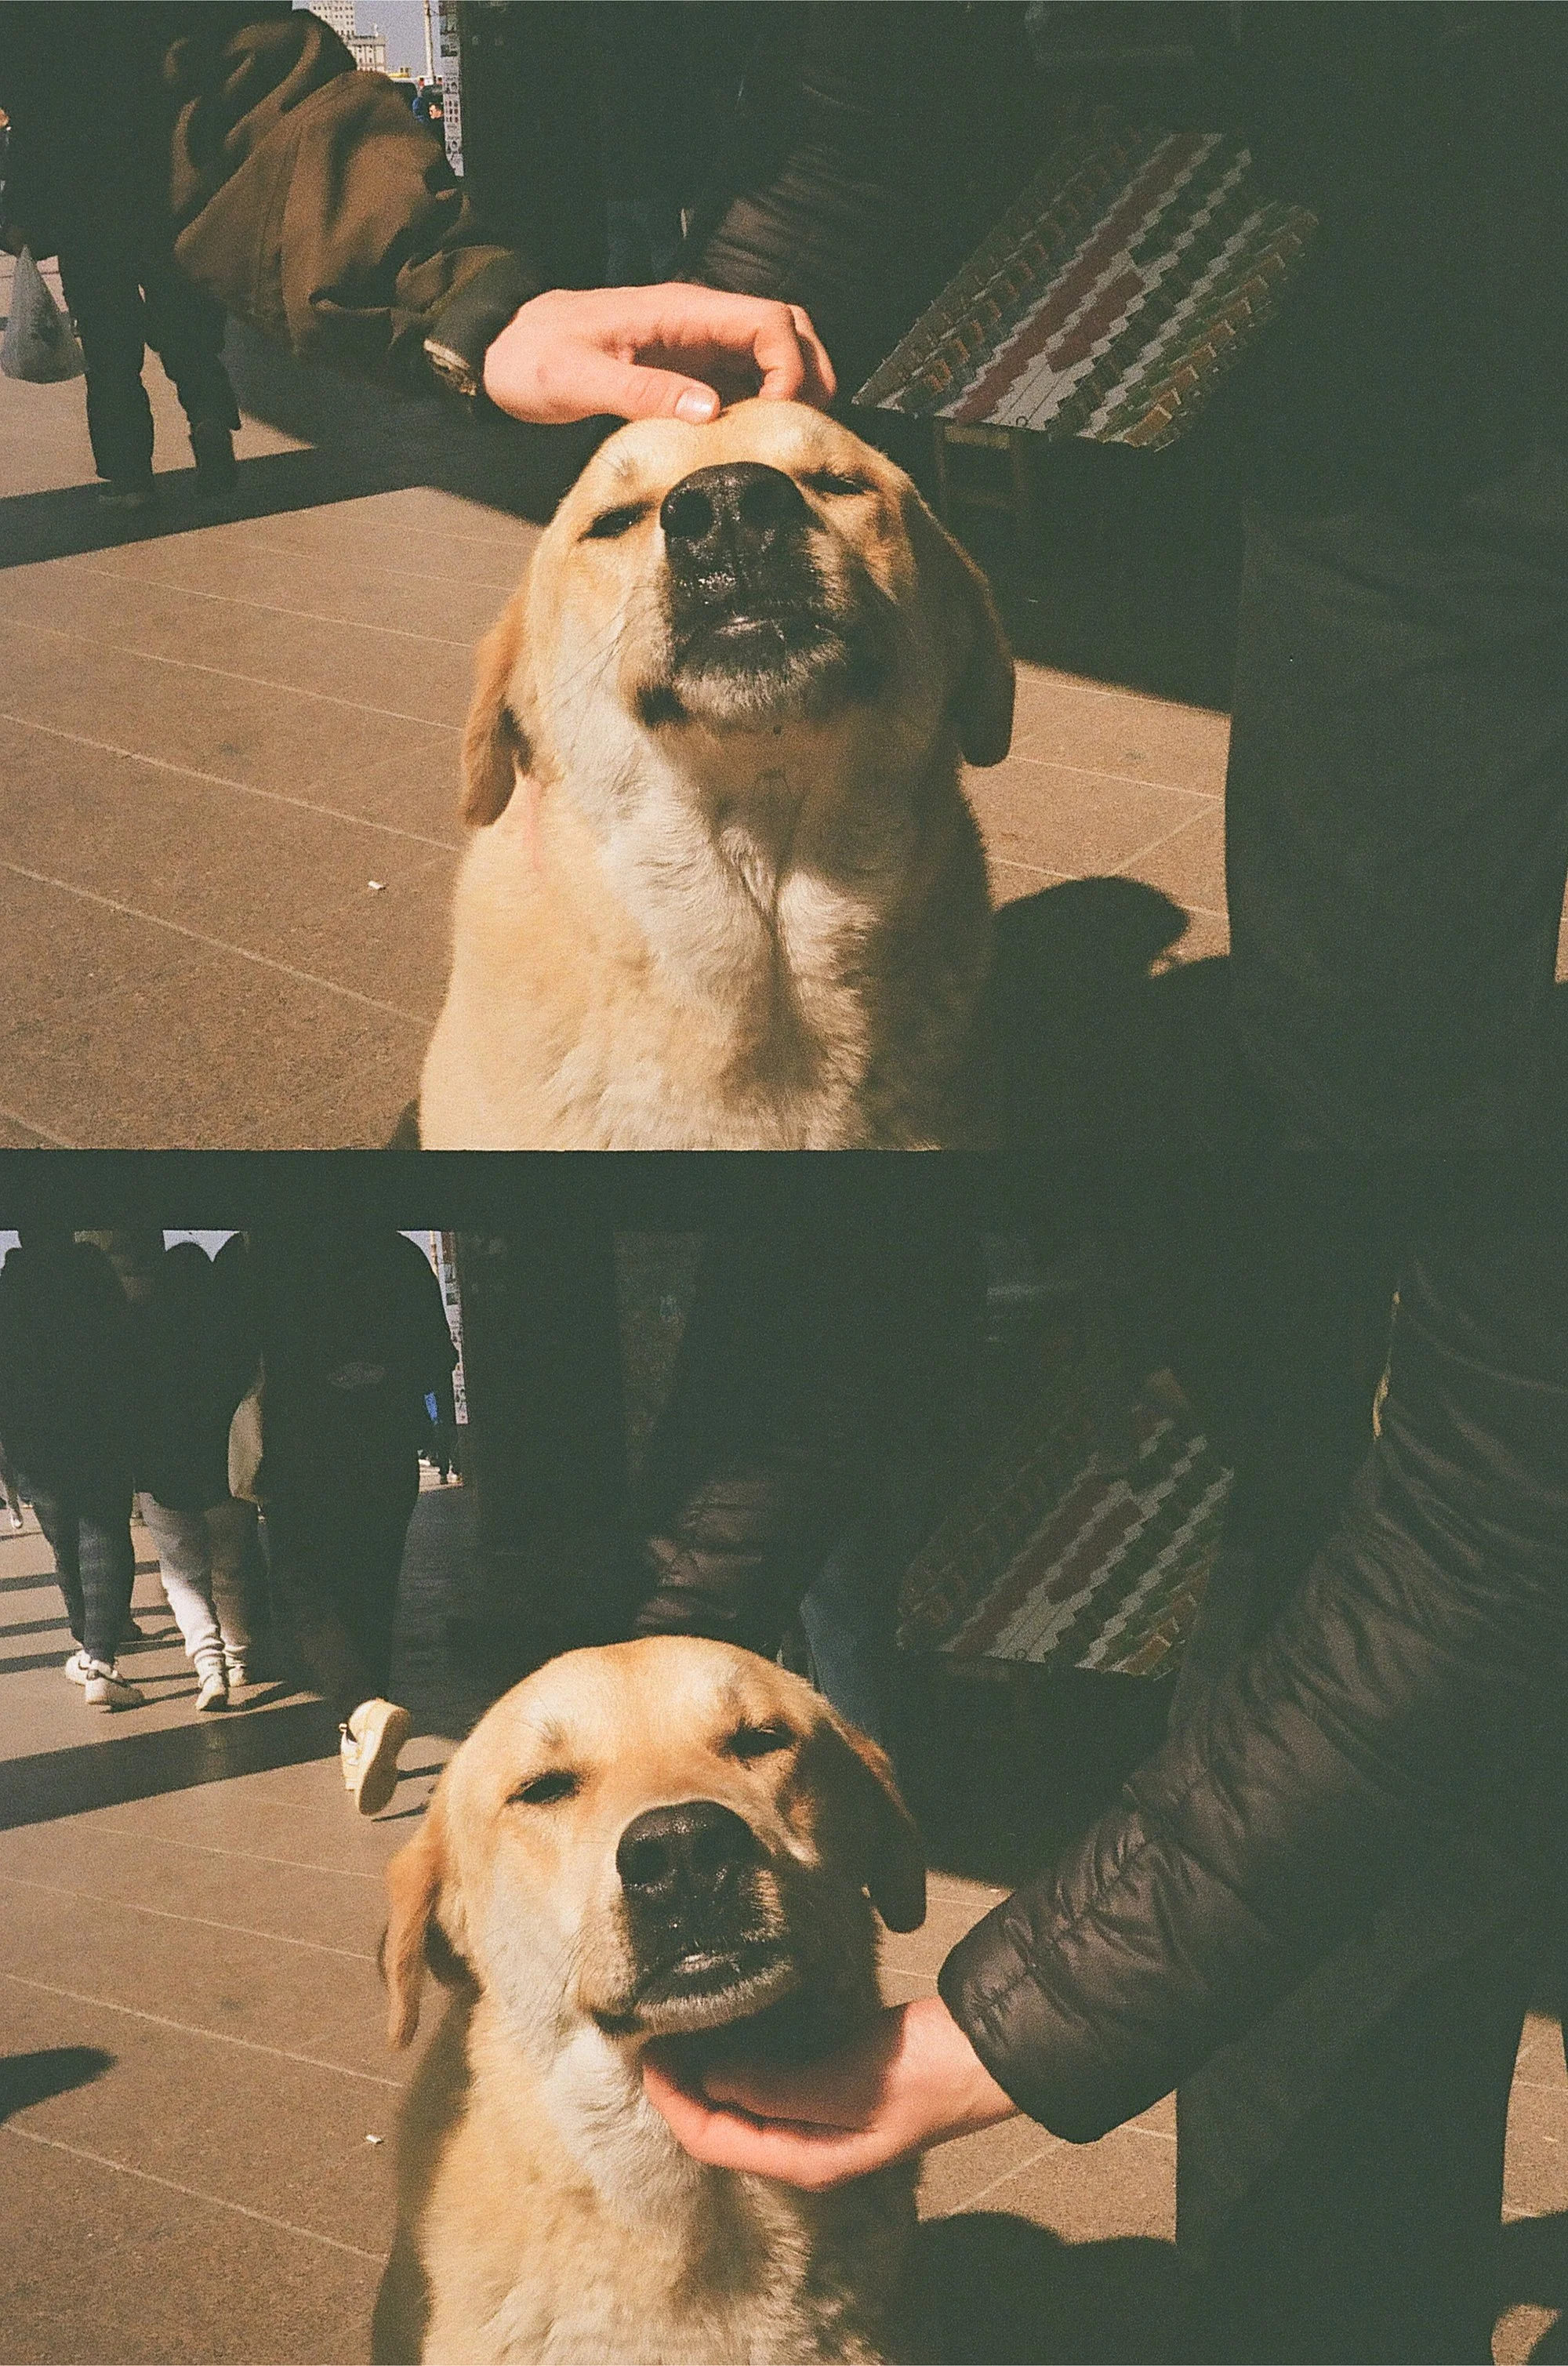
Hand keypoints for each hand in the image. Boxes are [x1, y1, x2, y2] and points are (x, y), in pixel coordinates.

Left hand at [482, 284, 835, 426]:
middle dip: (811, 376)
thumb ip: (642, 392)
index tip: (779, 417)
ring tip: (784, 442)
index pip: (770, 321)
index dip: (791, 366)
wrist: (503, 349)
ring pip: (775, 356)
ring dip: (794, 393)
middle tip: (800, 432)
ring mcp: (699, 348)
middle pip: (789, 331)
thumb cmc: (533, 358)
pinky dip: (764, 410)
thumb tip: (712, 411)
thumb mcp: (578, 378)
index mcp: (683, 312)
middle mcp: (701, 324)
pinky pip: (746, 384)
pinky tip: (753, 447)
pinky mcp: (690, 374)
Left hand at [642, 1995, 1015, 2192]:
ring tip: (682, 2021)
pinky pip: (769, 2074)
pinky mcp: (831, 2078)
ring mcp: (818, 2112)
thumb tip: (710, 2076)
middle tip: (655, 2032)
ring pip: (742, 2097)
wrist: (980, 2051)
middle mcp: (803, 2143)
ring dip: (709, 2065)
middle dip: (682, 2084)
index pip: (712, 2138)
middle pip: (721, 2122)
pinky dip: (742, 2049)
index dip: (672, 2099)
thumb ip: (773, 2087)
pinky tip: (731, 2017)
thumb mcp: (842, 2082)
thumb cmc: (918, 2072)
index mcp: (803, 2158)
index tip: (648, 2052)